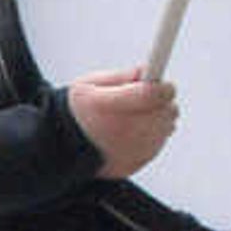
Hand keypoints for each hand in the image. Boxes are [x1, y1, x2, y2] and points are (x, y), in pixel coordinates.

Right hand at [64, 67, 176, 181]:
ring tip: (133, 117)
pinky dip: (151, 135)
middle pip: (167, 110)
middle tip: (141, 100)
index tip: (161, 83)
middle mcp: (126, 130)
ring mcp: (136, 148)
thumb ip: (120, 76)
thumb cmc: (77, 115)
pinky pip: (160, 141)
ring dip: (157, 118)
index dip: (163, 86)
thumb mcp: (88, 85)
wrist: (62, 151)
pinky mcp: (141, 160)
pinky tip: (131, 133)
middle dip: (160, 101)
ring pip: (167, 125)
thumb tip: (146, 70)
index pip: (153, 94)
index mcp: (111, 106)